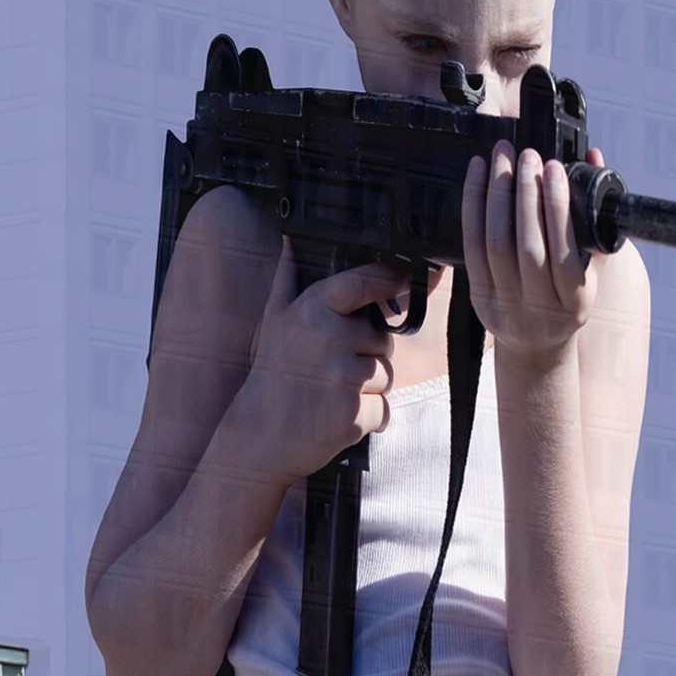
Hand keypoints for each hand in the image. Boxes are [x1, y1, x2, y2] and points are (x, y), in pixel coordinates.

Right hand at [219, 260, 408, 490]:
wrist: (258, 436)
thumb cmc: (271, 374)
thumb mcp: (273, 321)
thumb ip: (289, 278)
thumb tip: (290, 240)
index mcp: (313, 310)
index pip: (366, 282)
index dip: (393, 279)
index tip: (418, 276)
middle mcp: (330, 338)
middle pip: (384, 341)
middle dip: (367, 356)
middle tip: (331, 370)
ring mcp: (342, 377)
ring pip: (387, 376)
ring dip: (368, 388)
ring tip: (331, 394)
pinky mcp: (353, 414)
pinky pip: (383, 409)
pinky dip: (368, 417)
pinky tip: (337, 416)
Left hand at [454, 149, 592, 363]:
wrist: (537, 346)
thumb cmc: (569, 298)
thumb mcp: (592, 267)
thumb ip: (595, 214)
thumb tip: (593, 157)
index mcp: (575, 302)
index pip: (563, 253)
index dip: (557, 209)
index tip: (556, 169)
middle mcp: (539, 308)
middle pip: (527, 247)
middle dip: (526, 194)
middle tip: (528, 155)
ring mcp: (505, 306)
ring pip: (495, 244)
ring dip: (498, 194)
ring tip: (503, 157)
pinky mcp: (477, 298)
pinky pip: (471, 246)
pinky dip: (473, 206)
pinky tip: (478, 176)